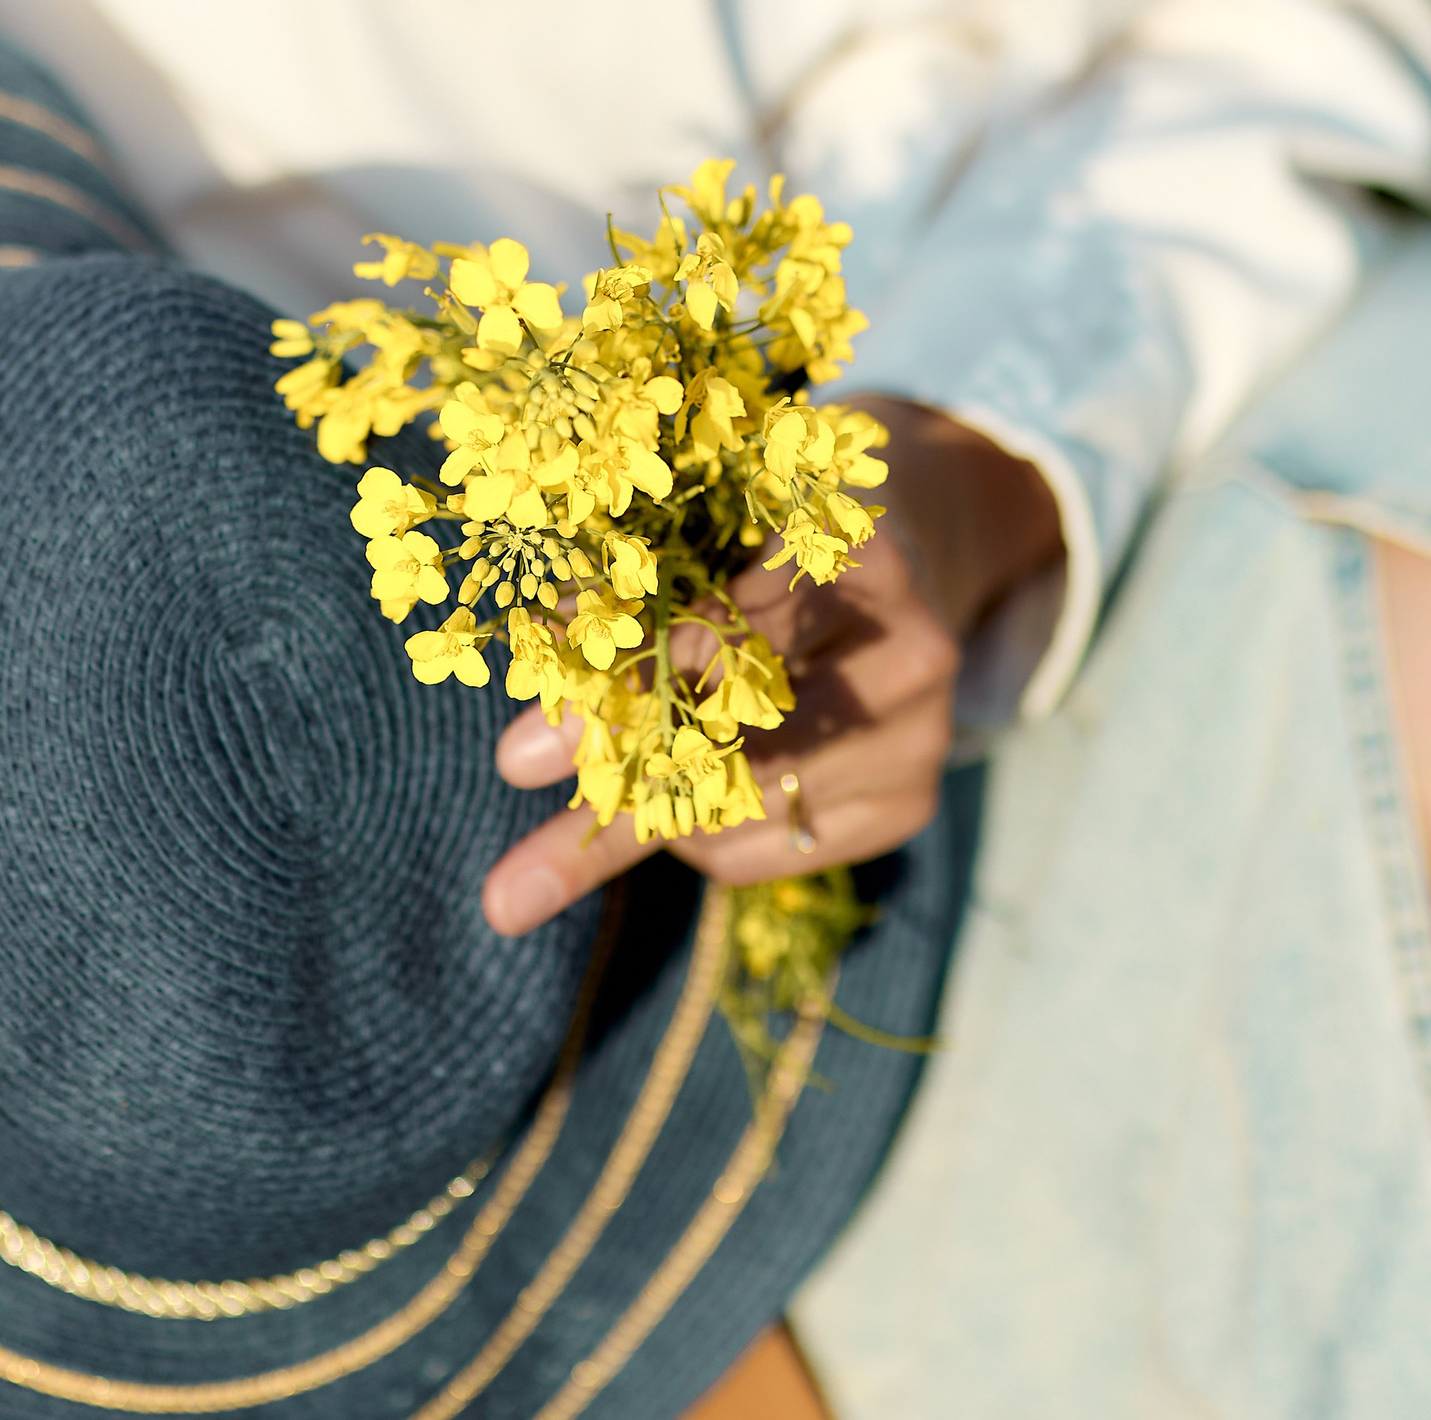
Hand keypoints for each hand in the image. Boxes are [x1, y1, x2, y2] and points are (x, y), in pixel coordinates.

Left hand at [480, 399, 1062, 934]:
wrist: (895, 572)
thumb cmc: (766, 545)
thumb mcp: (707, 543)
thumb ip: (619, 621)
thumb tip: (521, 746)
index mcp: (858, 555)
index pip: (728, 638)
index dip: (626, 688)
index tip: (518, 759)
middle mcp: (909, 652)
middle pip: (736, 742)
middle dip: (611, 795)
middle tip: (510, 888)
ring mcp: (920, 736)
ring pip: (743, 811)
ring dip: (650, 812)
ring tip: (605, 791)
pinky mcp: (910, 805)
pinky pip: (767, 855)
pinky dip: (701, 842)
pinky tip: (694, 793)